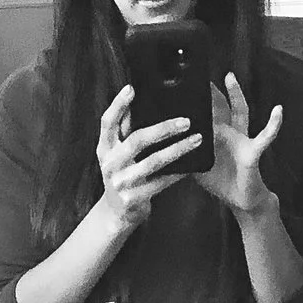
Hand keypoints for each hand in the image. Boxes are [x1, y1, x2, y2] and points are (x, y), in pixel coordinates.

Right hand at [94, 84, 200, 232]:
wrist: (117, 214)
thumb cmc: (124, 176)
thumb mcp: (118, 154)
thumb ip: (126, 131)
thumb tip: (142, 101)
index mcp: (105, 148)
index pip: (108, 122)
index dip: (118, 105)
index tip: (131, 88)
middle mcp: (110, 164)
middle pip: (137, 140)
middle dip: (163, 128)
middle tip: (186, 121)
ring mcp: (121, 182)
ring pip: (153, 162)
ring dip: (178, 149)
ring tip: (197, 139)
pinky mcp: (134, 198)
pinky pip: (161, 182)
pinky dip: (178, 173)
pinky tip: (192, 165)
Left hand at [194, 72, 284, 215]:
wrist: (241, 200)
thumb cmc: (220, 181)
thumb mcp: (197, 166)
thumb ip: (185, 153)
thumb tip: (164, 145)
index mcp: (214, 137)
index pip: (204, 114)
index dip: (196, 102)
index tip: (182, 87)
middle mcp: (228, 133)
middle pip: (220, 106)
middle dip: (211, 90)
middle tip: (198, 72)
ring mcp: (242, 139)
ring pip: (240, 112)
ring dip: (236, 95)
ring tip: (230, 78)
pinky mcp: (252, 151)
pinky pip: (265, 136)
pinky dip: (273, 124)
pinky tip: (278, 111)